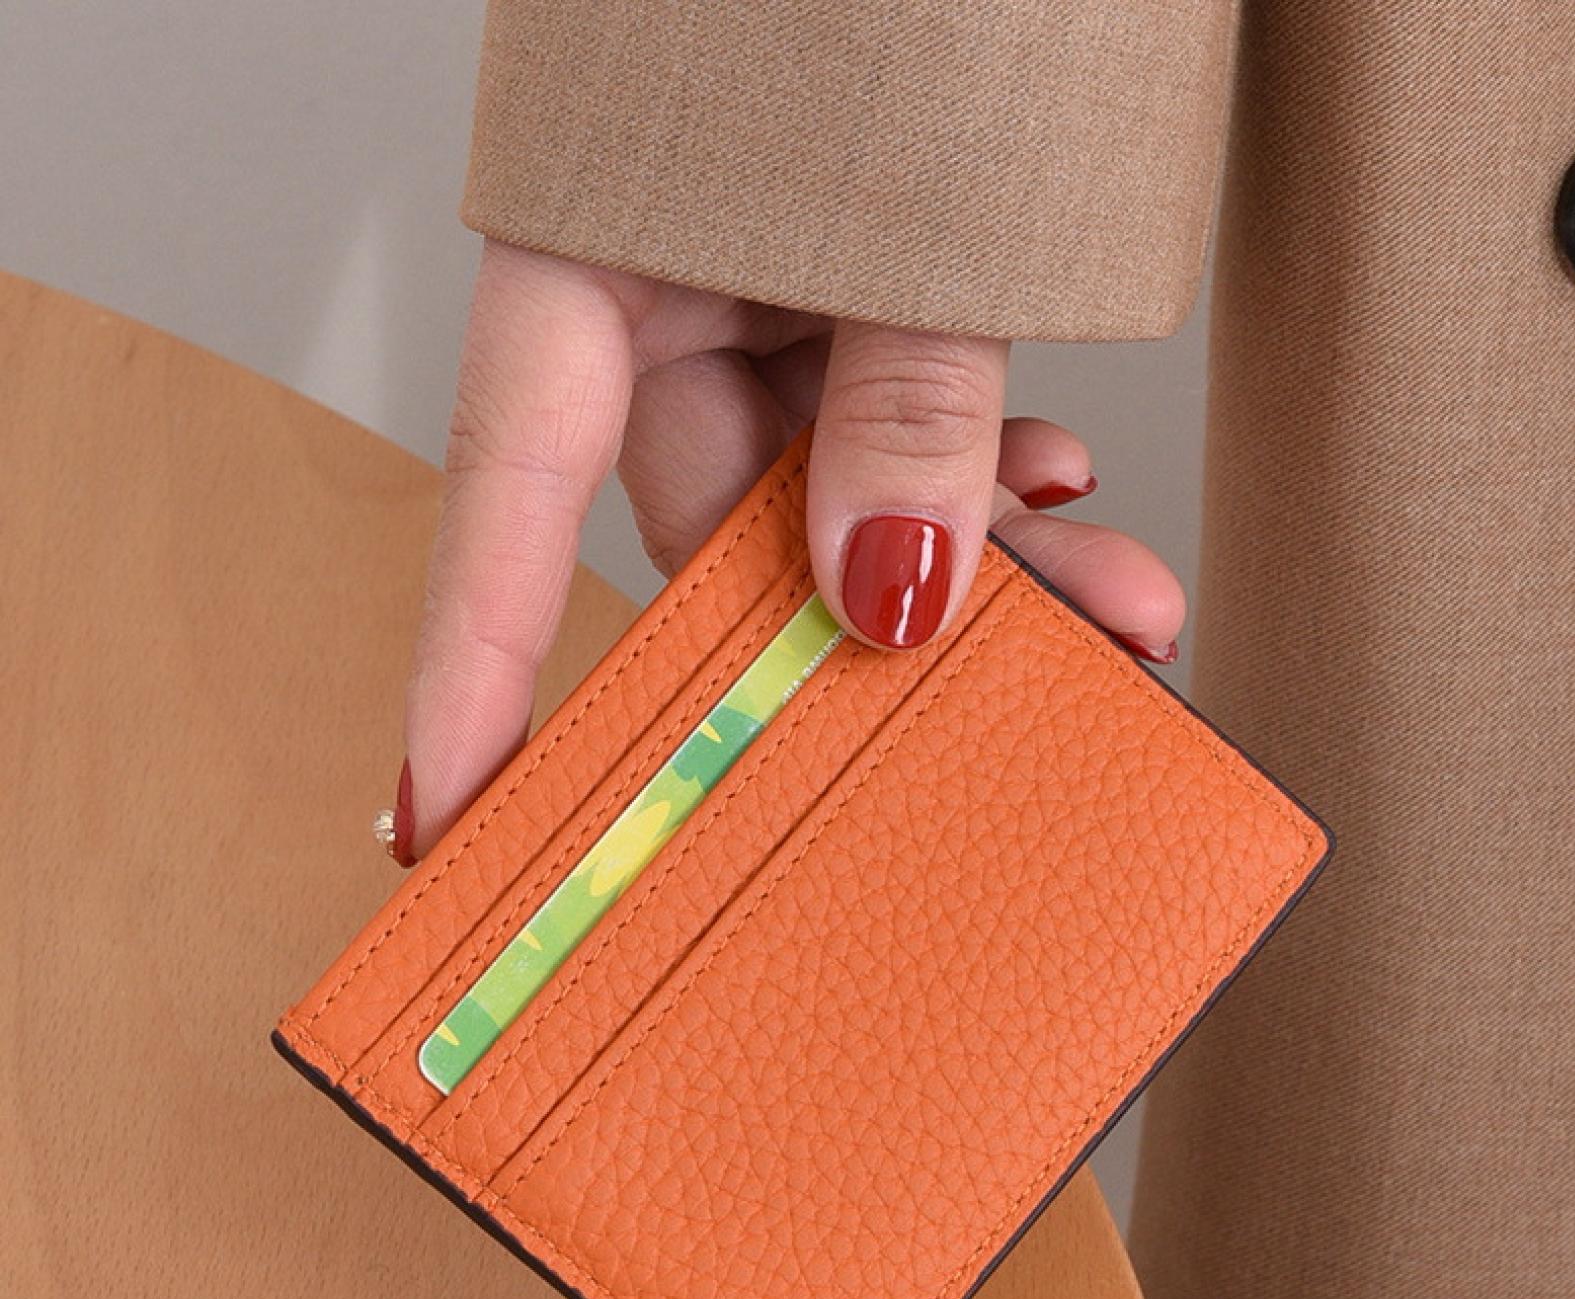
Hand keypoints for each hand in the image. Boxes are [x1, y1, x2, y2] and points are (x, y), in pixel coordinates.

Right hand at [393, 241, 1184, 862]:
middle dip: (872, 626)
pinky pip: (890, 418)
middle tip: (1012, 693)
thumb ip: (903, 402)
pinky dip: (981, 467)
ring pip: (834, 490)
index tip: (450, 817)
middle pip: (724, 531)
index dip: (474, 681)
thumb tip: (888, 598)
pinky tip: (1064, 484)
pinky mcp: (836, 278)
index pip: (510, 517)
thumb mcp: (913, 200)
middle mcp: (649, 298)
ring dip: (977, 556)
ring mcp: (745, 291)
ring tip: (1117, 600)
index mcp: (585, 264)